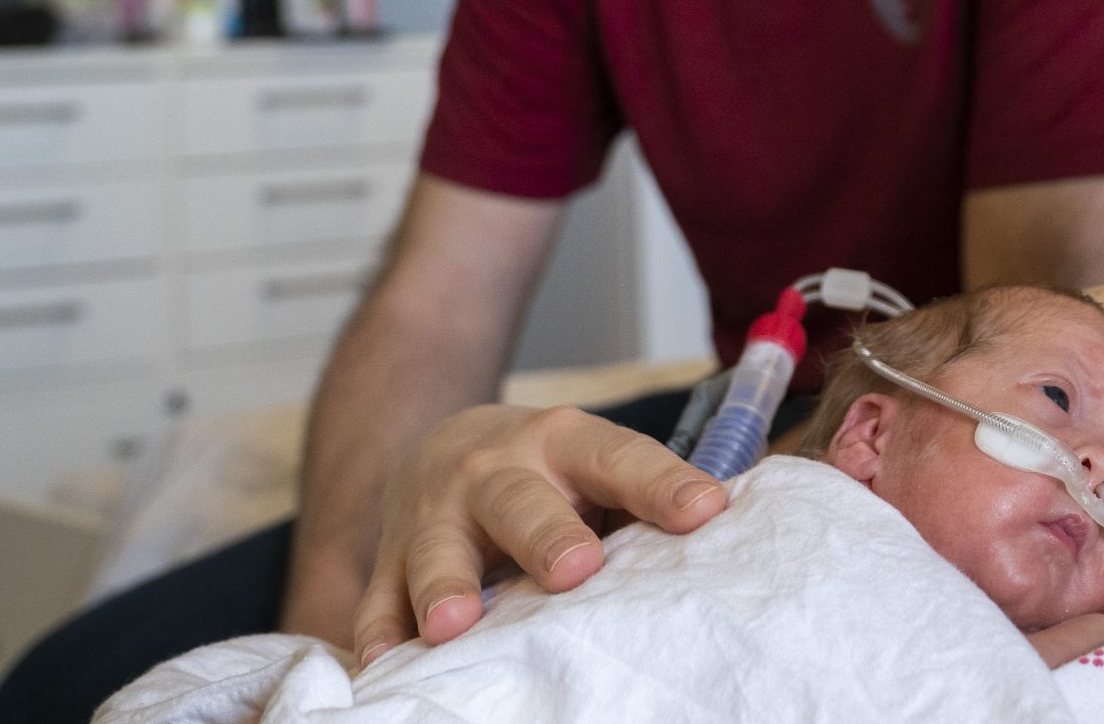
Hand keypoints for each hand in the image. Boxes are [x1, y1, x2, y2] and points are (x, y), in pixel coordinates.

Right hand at [350, 403, 727, 662]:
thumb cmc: (548, 472)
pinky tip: (386, 660)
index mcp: (565, 442)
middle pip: (522, 501)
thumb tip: (725, 526)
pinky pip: (378, 597)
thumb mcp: (595, 463)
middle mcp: (496, 471)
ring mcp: (436, 515)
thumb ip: (646, 493)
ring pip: (438, 549)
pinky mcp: (390, 558)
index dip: (661, 484)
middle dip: (547, 535)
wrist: (444, 443)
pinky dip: (379, 629)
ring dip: (446, 584)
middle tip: (575, 569)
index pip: (621, 457)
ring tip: (454, 624)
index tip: (704, 512)